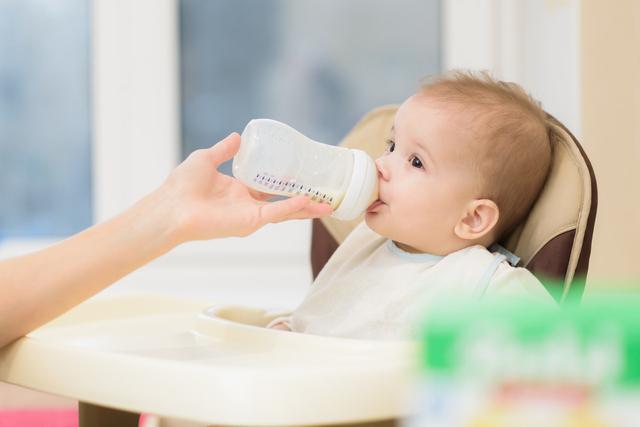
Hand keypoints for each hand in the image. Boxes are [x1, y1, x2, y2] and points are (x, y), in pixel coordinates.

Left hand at [160, 133, 332, 242]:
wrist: (171, 206)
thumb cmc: (182, 185)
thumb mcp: (206, 158)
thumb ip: (224, 149)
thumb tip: (237, 136)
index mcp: (239, 191)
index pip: (270, 188)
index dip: (288, 183)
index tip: (304, 175)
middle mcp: (248, 204)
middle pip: (284, 202)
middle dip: (305, 200)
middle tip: (326, 194)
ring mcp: (251, 215)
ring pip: (285, 211)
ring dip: (307, 208)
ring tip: (328, 204)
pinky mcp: (249, 221)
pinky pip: (275, 213)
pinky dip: (292, 207)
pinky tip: (308, 200)